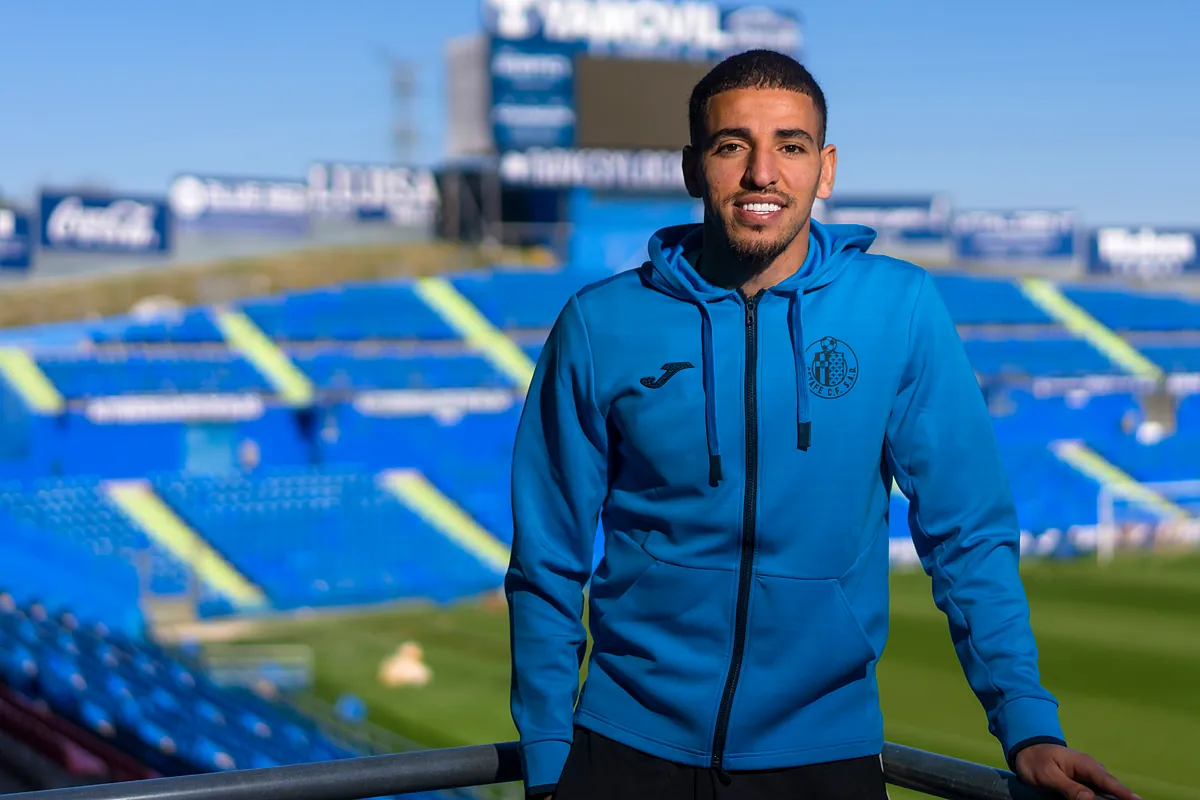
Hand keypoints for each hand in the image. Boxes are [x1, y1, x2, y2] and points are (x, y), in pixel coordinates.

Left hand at [1013, 743, 1139, 799]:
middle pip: (1112, 789)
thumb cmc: (1036, 761)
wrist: (1026, 752)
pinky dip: (1103, 798)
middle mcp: (1092, 771)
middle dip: (1123, 798)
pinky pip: (1097, 794)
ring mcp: (1089, 778)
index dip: (1125, 794)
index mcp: (1086, 765)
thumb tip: (1090, 798)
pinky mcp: (1084, 785)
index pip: (1109, 781)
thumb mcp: (1048, 775)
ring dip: (1112, 799)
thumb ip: (1069, 787)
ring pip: (1106, 793)